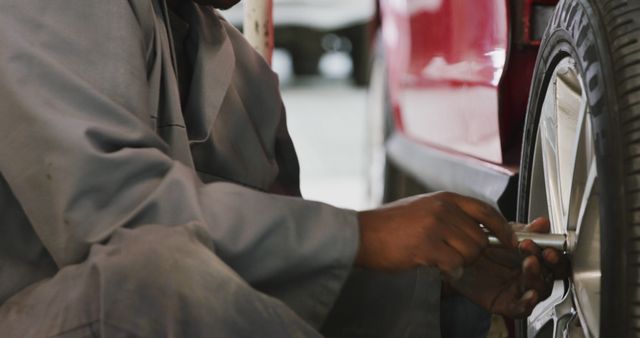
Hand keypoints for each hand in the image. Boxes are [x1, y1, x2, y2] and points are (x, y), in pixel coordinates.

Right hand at [355, 192, 515, 278]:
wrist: (362, 234)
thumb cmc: (389, 225)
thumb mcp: (424, 208)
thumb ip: (450, 214)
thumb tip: (478, 228)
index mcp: (444, 198)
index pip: (486, 211)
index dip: (502, 228)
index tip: (509, 240)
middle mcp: (442, 208)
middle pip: (481, 237)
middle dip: (473, 252)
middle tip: (454, 255)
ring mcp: (435, 226)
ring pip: (470, 252)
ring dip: (460, 262)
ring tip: (440, 258)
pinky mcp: (427, 245)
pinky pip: (454, 264)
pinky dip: (449, 270)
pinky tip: (435, 266)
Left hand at [447, 218, 569, 317]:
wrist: (455, 257)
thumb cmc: (481, 247)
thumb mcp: (502, 233)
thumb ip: (523, 230)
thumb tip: (542, 223)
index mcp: (534, 257)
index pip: (554, 259)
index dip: (556, 254)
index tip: (549, 247)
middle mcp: (530, 275)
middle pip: (552, 275)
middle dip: (549, 265)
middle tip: (539, 254)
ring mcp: (519, 290)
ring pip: (539, 290)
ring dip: (537, 278)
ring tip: (529, 263)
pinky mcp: (506, 303)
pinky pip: (521, 308)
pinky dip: (528, 303)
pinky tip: (529, 295)